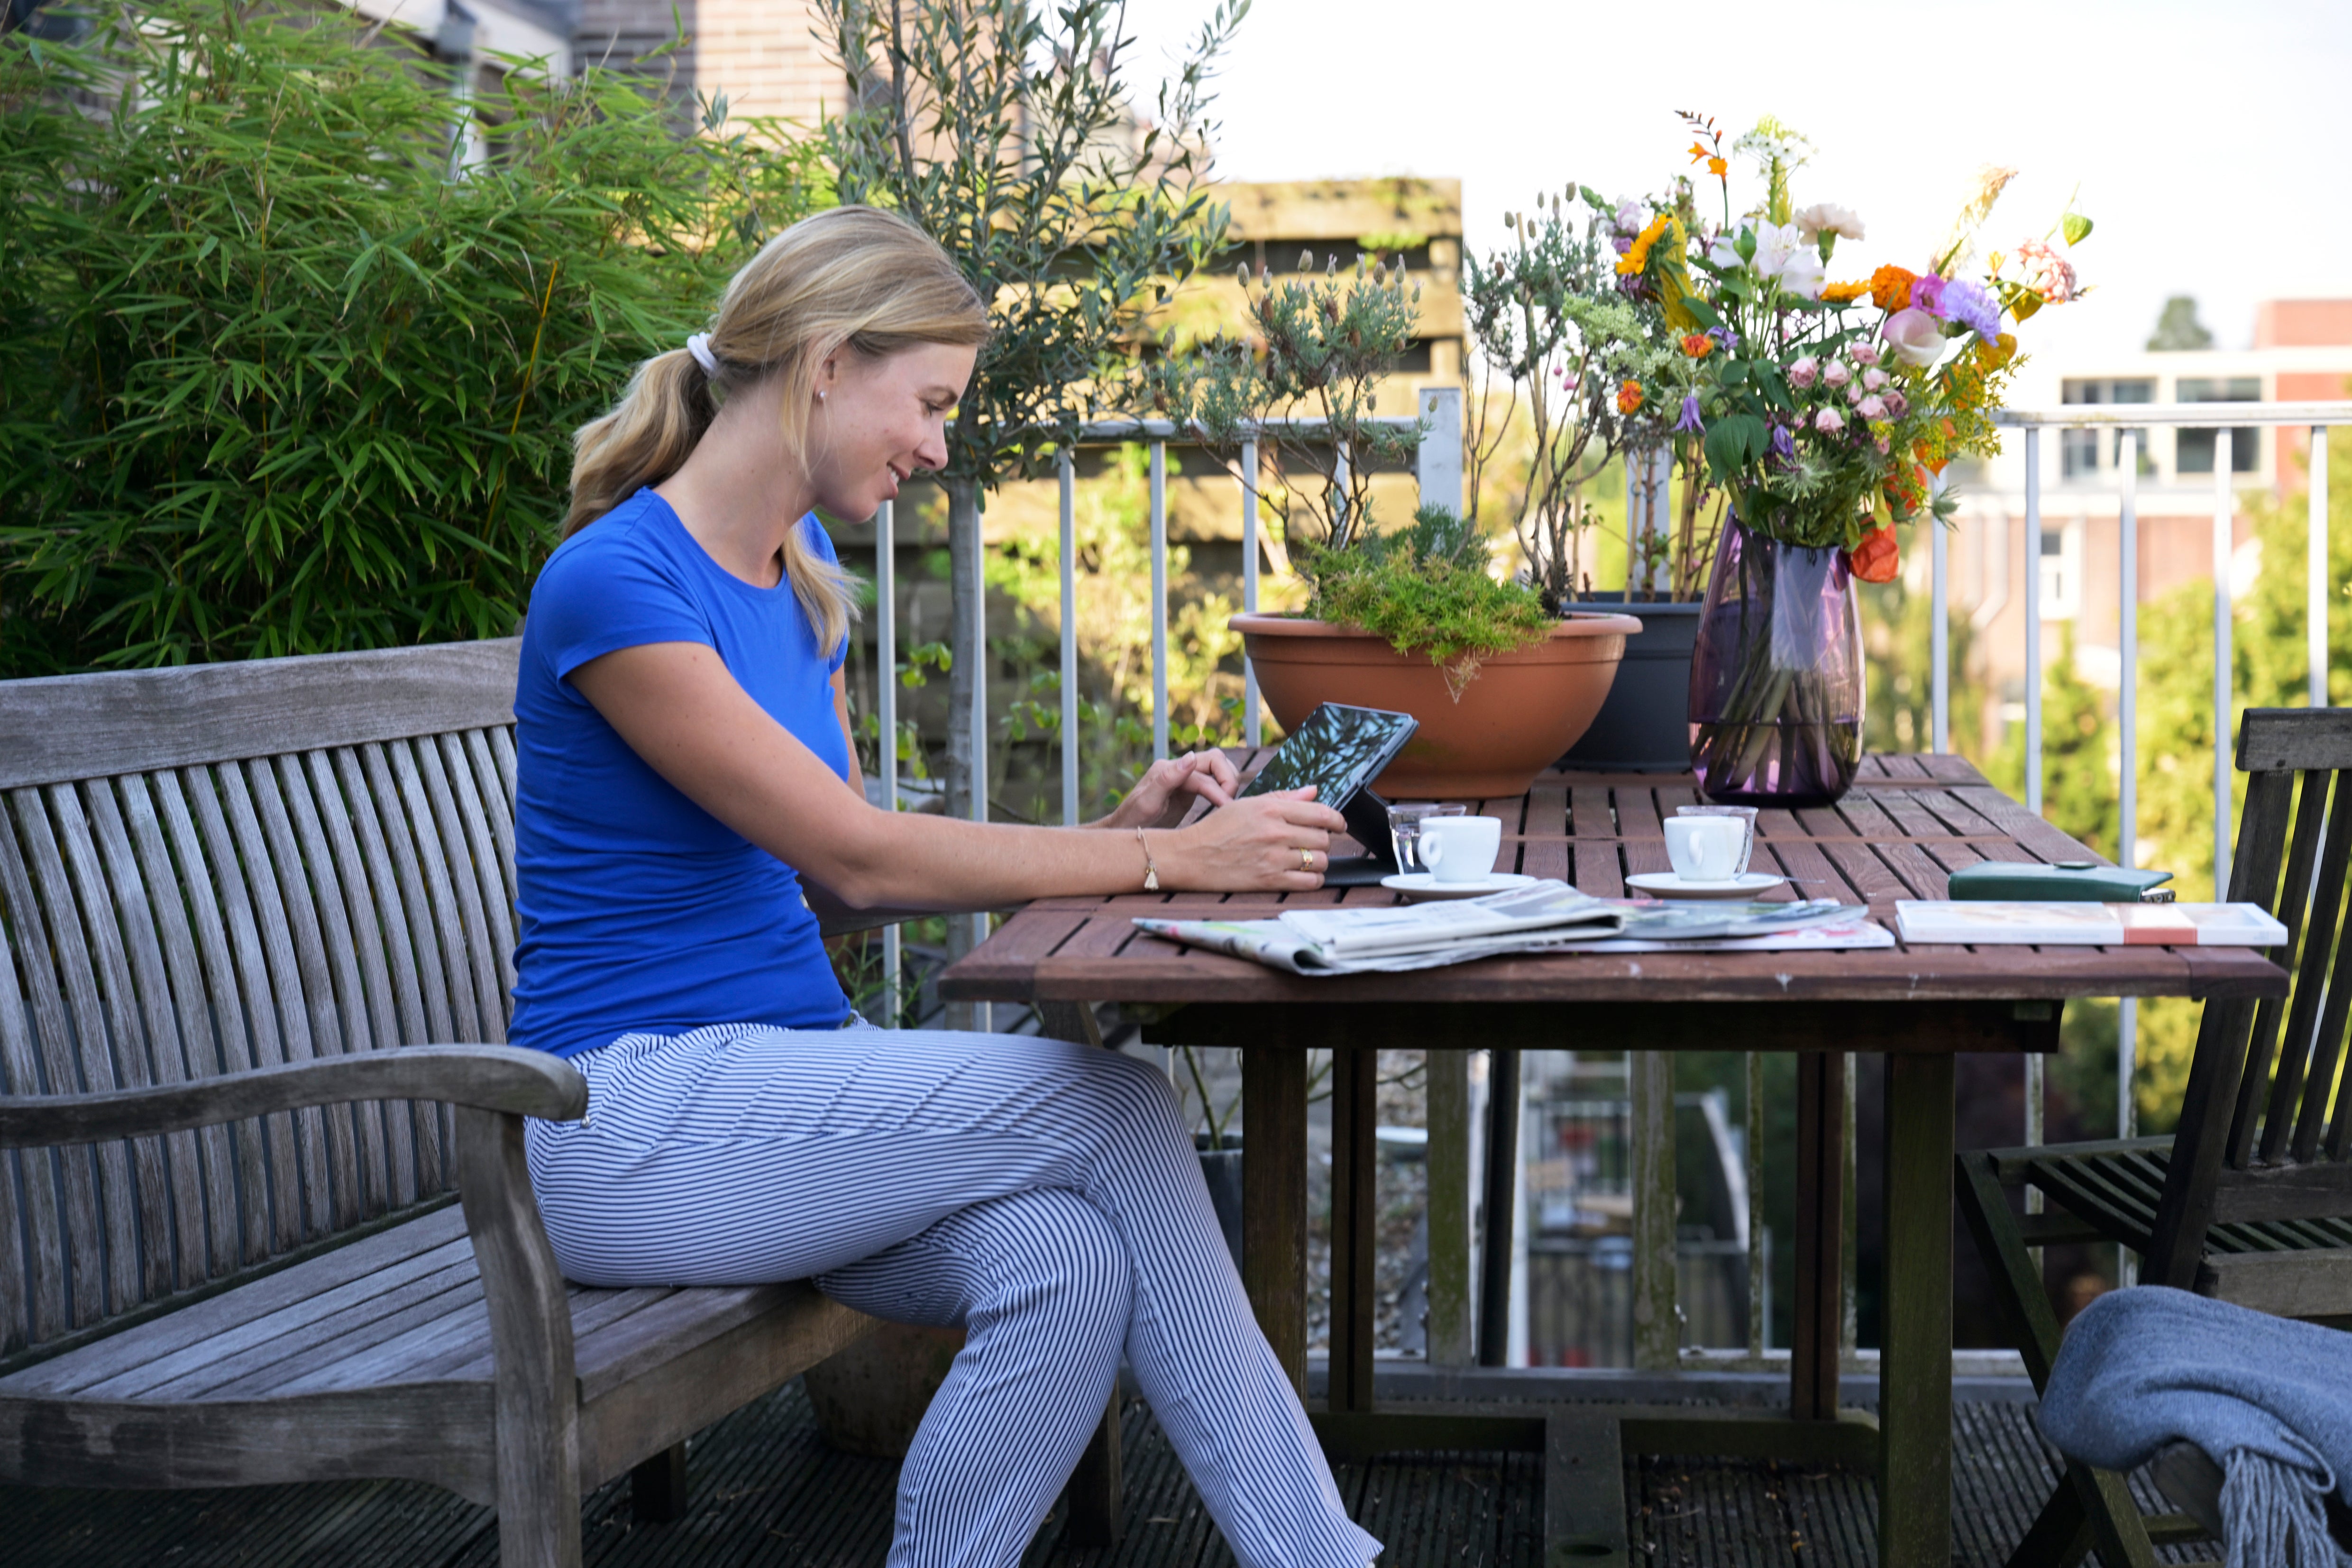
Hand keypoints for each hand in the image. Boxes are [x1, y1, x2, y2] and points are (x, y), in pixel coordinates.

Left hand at [1098, 750, 1242, 831]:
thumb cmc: (1132, 821)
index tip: (1228, 810)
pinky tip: (1224, 806)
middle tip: (1231, 806)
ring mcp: (1184, 778)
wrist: (1125, 833)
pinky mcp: (1189, 789)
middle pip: (1216, 760)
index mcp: (1167, 769)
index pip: (1205, 772)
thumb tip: (1190, 757)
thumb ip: (1167, 779)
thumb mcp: (1147, 803)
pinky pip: (1212, 781)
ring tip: (1229, 807)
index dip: (1220, 790)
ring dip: (1228, 782)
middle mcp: (1177, 768)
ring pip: (1217, 768)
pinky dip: (1222, 789)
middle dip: (1229, 779)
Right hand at [1159, 787, 1346, 891]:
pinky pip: (1309, 882)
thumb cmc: (1217, 828)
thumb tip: (1314, 791)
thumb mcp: (1248, 805)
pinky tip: (1302, 874)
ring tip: (1305, 859)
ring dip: (1317, 861)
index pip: (1322, 813)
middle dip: (1322, 841)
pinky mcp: (1269, 880)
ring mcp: (1273, 858)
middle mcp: (1275, 832)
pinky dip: (1312, 880)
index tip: (1339, 825)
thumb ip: (1284, 797)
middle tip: (1311, 843)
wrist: (1190, 855)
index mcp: (1271, 809)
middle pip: (1323, 839)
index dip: (1337, 820)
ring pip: (1320, 861)